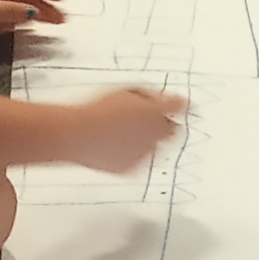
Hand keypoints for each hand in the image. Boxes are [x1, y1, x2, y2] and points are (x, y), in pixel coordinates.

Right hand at [66, 82, 183, 174]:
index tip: (181, 105)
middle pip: (175, 131)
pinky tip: (113, 146)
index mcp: (156, 111)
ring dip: (148, 140)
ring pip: (156, 147)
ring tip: (122, 133)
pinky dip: (132, 154)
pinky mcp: (133, 168)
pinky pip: (139, 160)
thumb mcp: (124, 92)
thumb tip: (157, 102)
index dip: (181, 105)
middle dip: (167, 126)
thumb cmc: (95, 110)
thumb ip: (147, 96)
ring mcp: (145, 153)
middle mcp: (155, 133)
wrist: (77, 135)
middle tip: (152, 122)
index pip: (180, 106)